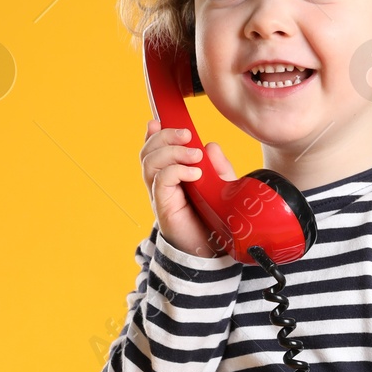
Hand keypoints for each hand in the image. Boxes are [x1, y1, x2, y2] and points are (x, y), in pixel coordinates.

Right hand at [140, 119, 236, 257]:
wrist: (214, 251)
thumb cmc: (216, 218)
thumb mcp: (223, 186)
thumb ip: (217, 166)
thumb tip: (210, 145)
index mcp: (171, 175)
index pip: (154, 149)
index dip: (153, 133)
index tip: (160, 120)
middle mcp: (160, 183)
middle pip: (148, 151)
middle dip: (165, 136)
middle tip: (187, 135)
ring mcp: (160, 195)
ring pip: (150, 162)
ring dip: (172, 152)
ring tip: (194, 156)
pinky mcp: (164, 206)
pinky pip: (160, 181)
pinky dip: (176, 170)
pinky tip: (194, 173)